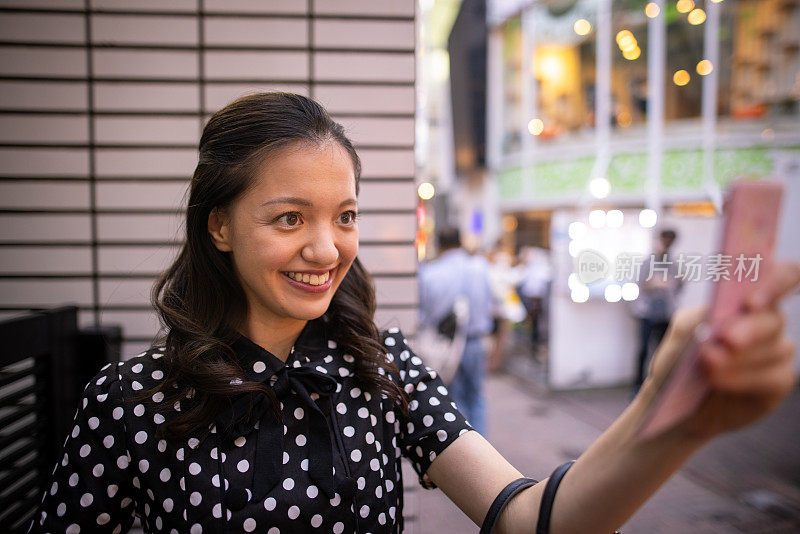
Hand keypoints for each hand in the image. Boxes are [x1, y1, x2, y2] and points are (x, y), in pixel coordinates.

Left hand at [643, 261, 799, 441]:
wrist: (676, 398)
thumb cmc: (680, 357)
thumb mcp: (680, 332)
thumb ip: (696, 318)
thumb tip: (713, 319)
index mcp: (748, 298)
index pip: (786, 276)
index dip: (777, 282)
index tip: (751, 301)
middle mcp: (769, 320)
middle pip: (774, 318)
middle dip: (750, 329)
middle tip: (727, 340)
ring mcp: (778, 351)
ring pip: (773, 349)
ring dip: (739, 359)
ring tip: (708, 364)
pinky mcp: (779, 380)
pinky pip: (771, 377)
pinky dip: (742, 378)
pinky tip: (718, 380)